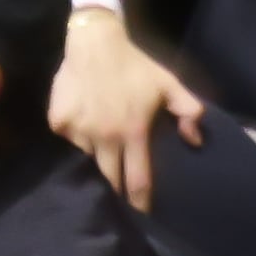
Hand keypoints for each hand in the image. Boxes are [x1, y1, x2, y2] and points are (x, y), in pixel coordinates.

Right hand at [52, 7, 202, 212]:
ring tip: (102, 141)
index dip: (140, 200)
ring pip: (89, 156)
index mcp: (133, 132)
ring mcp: (79, 132)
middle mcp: (105, 137)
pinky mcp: (60, 124)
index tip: (142, 212)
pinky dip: (78, 135)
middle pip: (109, 177)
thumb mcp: (168, 83)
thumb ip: (189, 111)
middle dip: (116, 186)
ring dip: (98, 154)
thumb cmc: (135, 65)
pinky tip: (85, 118)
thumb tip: (196, 141)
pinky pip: (70, 140)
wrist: (95, 42)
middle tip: (120, 188)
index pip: (137, 179)